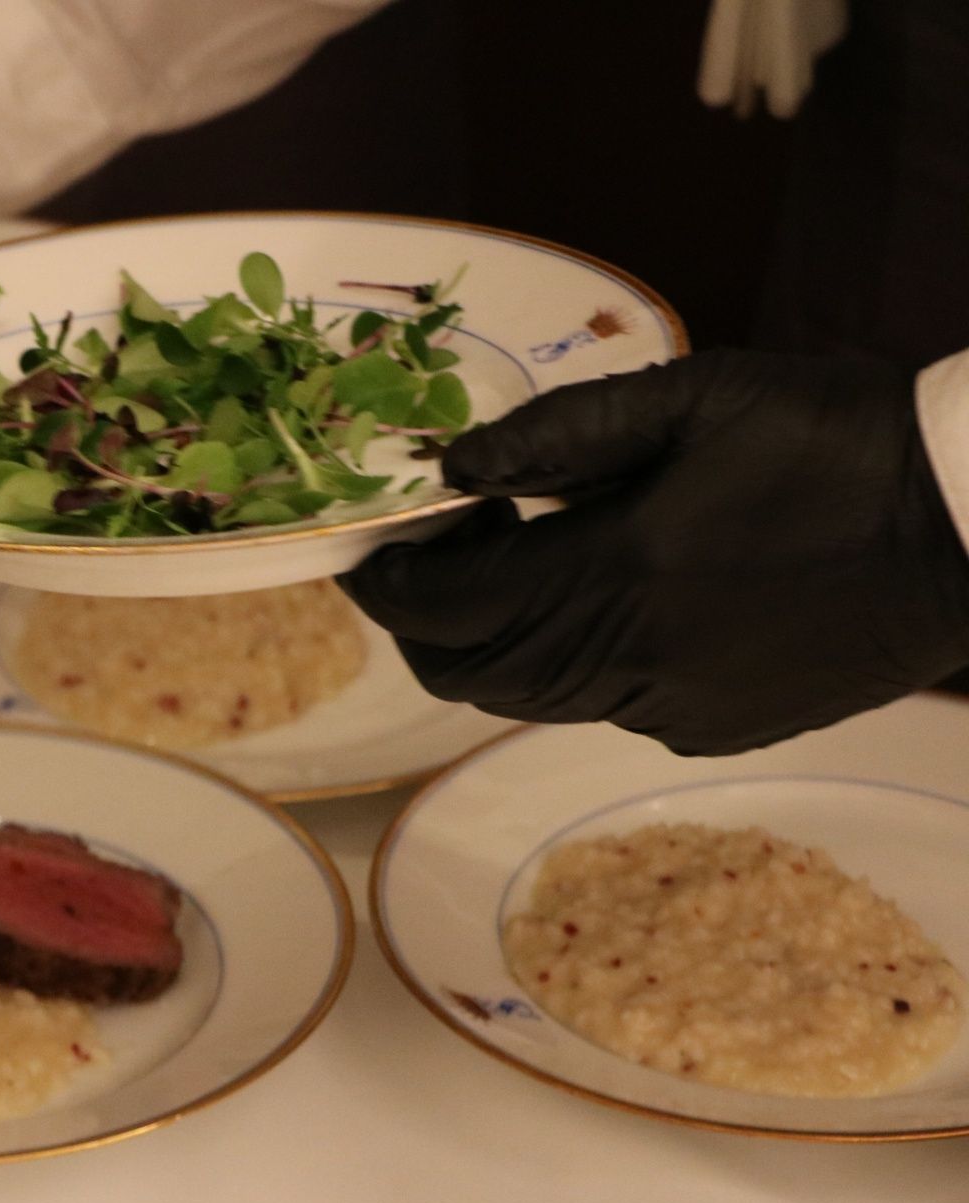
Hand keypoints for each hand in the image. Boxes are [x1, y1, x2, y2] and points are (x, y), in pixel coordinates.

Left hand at [339, 350, 968, 754]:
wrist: (967, 529)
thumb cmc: (831, 438)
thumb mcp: (696, 398)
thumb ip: (561, 433)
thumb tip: (454, 465)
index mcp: (617, 572)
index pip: (448, 607)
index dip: (389, 586)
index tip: (367, 554)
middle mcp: (629, 660)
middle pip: (470, 671)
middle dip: (423, 623)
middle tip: (429, 560)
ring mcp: (670, 707)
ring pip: (528, 699)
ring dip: (492, 645)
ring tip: (514, 568)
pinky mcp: (711, 730)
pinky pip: (600, 710)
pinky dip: (567, 668)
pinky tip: (601, 605)